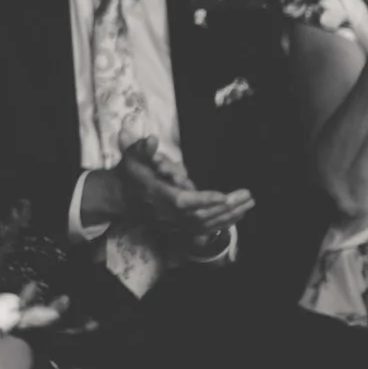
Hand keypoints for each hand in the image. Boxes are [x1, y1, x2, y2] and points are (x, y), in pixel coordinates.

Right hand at [115, 138, 253, 253]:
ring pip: (205, 224)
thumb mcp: (131, 156)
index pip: (182, 201)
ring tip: (247, 204)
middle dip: (225, 207)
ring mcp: (172, 223)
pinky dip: (222, 224)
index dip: (203, 200)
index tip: (224, 196)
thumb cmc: (129, 174)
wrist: (120, 197)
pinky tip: (237, 216)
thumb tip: (153, 139)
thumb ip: (143, 148)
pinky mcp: (178, 228)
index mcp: (157, 194)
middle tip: (246, 196)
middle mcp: (167, 213)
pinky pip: (204, 230)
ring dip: (228, 216)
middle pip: (200, 215)